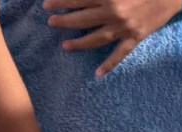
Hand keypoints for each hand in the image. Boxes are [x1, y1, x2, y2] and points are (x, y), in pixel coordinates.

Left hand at [44, 0, 181, 76]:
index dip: (61, 2)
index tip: (46, 5)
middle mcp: (113, 12)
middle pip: (82, 19)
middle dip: (64, 21)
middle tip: (51, 22)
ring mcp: (124, 28)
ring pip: (96, 38)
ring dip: (79, 43)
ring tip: (65, 46)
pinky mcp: (135, 38)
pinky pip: (120, 54)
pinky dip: (109, 64)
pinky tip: (98, 74)